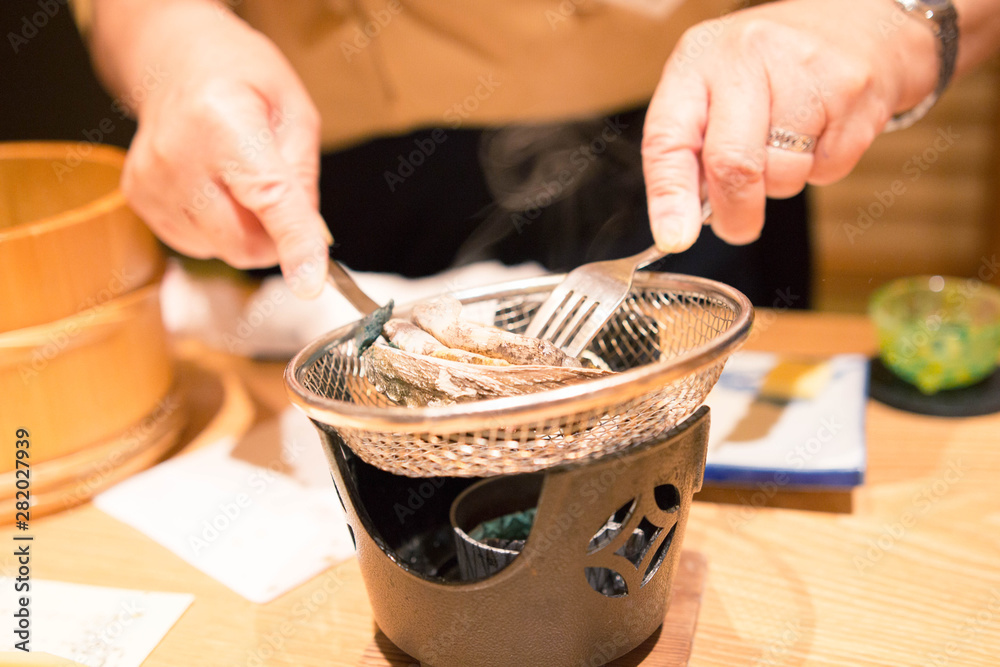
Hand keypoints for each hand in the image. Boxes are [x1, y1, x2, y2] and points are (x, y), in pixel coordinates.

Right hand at [109, 2, 329, 297]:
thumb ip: (304, 179)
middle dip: (276, 239)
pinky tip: (214, 188)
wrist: (176, 62)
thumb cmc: (242, 80)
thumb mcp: (296, 114)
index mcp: (223, 121)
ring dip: (245, 231)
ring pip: (221, 250)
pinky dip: (218, 228)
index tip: (310, 284)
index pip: (268, 197)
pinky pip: (197, 244)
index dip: (294, 243)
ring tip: (238, 180)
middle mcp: (177, 154)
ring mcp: (151, 180)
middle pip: (242, 242)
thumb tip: (312, 241)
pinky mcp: (138, 199)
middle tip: (282, 201)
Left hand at [642, 0, 937, 250]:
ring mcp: (804, 71)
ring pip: (782, 175)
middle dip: (734, 213)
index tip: (675, 237)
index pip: (668, 137)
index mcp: (698, 60)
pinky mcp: (852, 91)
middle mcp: (746, 57)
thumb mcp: (713, 88)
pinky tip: (820, 133)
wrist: (857, 24)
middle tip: (738, 226)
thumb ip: (691, 147)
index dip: (669, 196)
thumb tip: (683, 220)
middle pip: (732, 165)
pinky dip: (820, 169)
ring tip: (788, 144)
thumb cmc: (771, 66)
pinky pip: (827, 169)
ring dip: (781, 184)